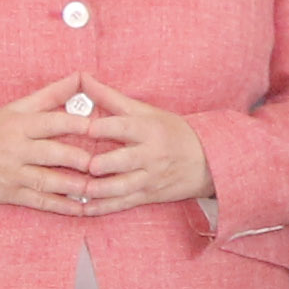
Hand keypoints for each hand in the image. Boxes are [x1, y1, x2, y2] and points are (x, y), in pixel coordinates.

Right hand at [0, 73, 99, 213]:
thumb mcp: (13, 108)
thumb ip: (50, 95)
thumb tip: (80, 77)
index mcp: (18, 124)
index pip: (52, 122)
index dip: (77, 124)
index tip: (100, 127)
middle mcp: (16, 149)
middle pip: (54, 154)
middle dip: (81, 160)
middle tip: (106, 163)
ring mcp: (13, 174)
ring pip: (50, 180)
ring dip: (76, 186)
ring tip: (99, 188)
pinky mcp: (11, 194)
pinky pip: (41, 202)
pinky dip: (62, 206)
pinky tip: (81, 208)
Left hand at [73, 78, 213, 213]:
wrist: (207, 162)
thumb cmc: (171, 131)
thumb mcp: (146, 111)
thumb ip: (110, 97)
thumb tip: (82, 78)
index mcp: (149, 129)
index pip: (126, 127)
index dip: (107, 127)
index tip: (88, 128)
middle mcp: (150, 155)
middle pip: (126, 160)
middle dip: (106, 164)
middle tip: (88, 165)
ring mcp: (149, 178)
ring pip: (123, 187)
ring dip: (101, 191)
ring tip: (82, 190)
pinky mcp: (147, 196)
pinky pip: (123, 204)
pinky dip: (103, 208)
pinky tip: (85, 210)